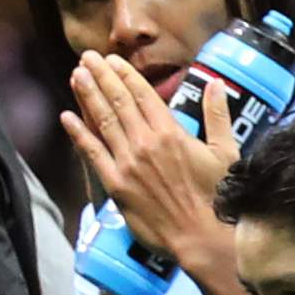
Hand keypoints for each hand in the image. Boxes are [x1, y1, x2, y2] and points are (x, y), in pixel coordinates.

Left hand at [60, 53, 242, 294]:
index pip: (142, 95)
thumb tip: (215, 84)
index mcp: (172, 133)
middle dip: (101, 76)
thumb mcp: (226, 152)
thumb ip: (217, 115)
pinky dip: (78, 133)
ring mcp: (127, 163)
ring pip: (102, 121)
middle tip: (87, 57)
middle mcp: (145, 143)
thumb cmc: (220, 197)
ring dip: (87, 95)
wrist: (203, 237)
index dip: (125, 74)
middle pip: (118, 101)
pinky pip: (92, 153)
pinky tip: (67, 116)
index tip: (112, 59)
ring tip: (76, 75)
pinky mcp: (116, 184)